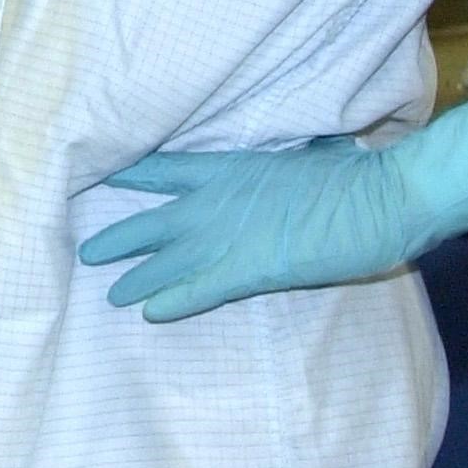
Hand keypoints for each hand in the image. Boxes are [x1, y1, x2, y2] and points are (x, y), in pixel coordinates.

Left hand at [78, 103, 467, 321]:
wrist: (379, 198)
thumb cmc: (351, 174)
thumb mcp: (300, 155)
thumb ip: (274, 161)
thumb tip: (284, 154)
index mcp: (225, 167)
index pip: (159, 169)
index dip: (125, 176)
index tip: (95, 180)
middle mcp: (212, 201)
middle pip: (147, 222)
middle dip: (115, 239)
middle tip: (87, 251)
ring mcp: (225, 237)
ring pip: (162, 262)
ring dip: (135, 279)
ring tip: (111, 293)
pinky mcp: (246, 272)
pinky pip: (196, 291)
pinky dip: (170, 302)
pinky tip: (149, 314)